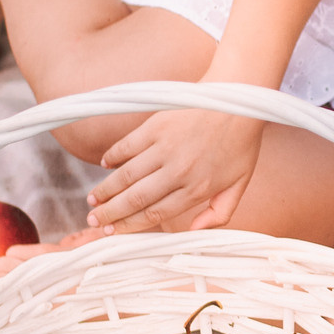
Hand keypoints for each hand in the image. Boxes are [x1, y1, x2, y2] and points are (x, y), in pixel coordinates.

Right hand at [87, 108, 263, 232]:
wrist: (237, 101)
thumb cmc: (240, 144)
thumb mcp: (240, 183)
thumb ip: (219, 212)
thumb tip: (194, 232)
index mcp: (198, 188)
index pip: (155, 213)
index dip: (130, 225)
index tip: (113, 232)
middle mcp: (179, 170)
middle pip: (136, 199)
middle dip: (110, 213)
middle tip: (93, 220)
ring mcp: (166, 147)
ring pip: (126, 175)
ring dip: (106, 190)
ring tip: (93, 201)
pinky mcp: (156, 126)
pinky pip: (127, 146)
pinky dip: (113, 157)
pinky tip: (106, 166)